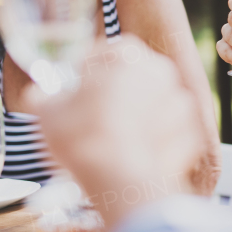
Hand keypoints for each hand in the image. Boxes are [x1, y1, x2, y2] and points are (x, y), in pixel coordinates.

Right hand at [32, 36, 205, 230]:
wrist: (121, 182)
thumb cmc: (83, 137)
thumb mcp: (47, 112)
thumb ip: (44, 95)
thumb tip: (39, 94)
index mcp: (129, 57)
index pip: (111, 50)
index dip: (92, 66)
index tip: (79, 83)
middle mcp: (163, 73)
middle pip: (137, 75)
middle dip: (117, 91)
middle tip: (94, 114)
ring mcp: (181, 105)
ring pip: (155, 105)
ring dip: (139, 117)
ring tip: (114, 138)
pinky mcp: (191, 136)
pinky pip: (170, 133)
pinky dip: (155, 142)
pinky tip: (134, 155)